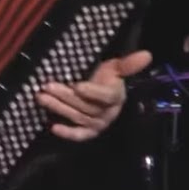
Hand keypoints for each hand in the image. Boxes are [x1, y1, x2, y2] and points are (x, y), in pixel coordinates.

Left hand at [36, 49, 152, 141]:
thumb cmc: (108, 78)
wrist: (105, 91)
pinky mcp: (89, 131)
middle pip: (85, 106)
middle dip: (64, 96)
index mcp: (115, 97)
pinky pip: (80, 135)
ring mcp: (98, 124)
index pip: (104, 96)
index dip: (91, 92)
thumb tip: (147, 54)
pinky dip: (68, 133)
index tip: (76, 86)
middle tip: (46, 87)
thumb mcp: (116, 68)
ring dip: (58, 108)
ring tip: (41, 97)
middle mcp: (107, 113)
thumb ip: (128, 64)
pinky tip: (53, 127)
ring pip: (77, 117)